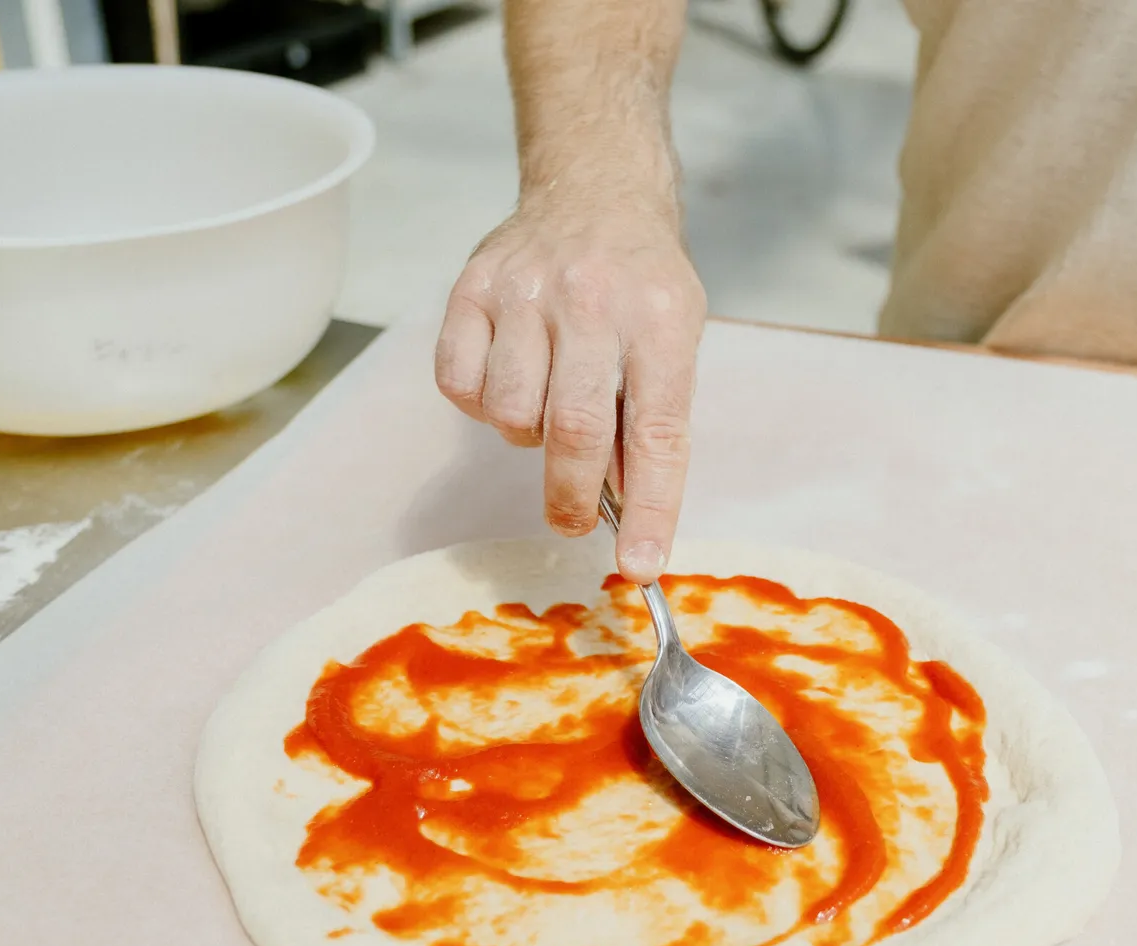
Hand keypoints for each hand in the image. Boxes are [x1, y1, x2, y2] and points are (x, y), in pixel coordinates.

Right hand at [434, 194, 706, 584]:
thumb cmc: (640, 282)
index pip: (657, 434)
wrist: (594, 190)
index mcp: (660, 320)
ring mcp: (525, 291)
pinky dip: (480, 404)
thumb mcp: (676, 337)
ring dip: (527, 436)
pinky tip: (508, 376)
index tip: (639, 564)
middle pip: (574, 432)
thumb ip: (651, 416)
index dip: (650, 509)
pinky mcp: (471, 288)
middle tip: (575, 519)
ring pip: (511, 415)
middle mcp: (591, 301)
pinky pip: (460, 386)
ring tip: (547, 402)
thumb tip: (622, 507)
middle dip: (574, 498)